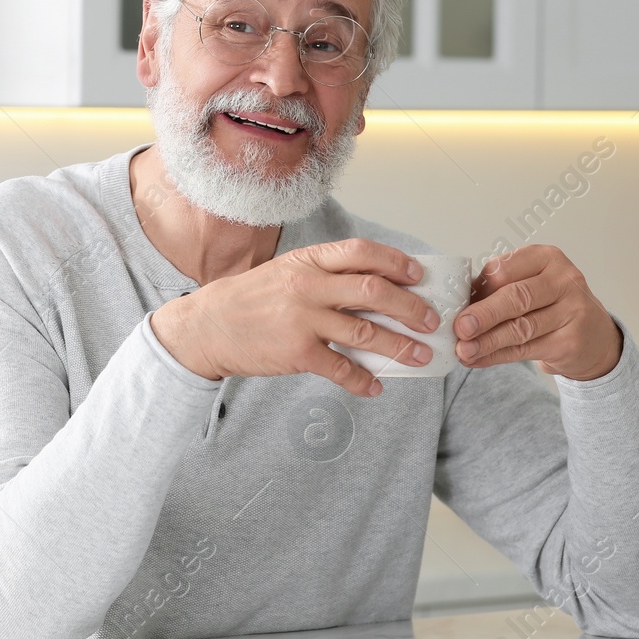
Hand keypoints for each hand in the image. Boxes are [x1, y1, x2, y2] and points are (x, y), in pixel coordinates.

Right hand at [150, 238, 437, 396]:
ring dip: (400, 346)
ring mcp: (303, 319)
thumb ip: (324, 275)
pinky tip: (375, 385)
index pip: (362, 252)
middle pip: (375, 291)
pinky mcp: (296, 352)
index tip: (419, 275)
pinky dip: (363, 380)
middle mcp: (308, 286)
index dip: (396, 262)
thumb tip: (375, 287)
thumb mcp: (286, 272)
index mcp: (308, 261)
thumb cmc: (250, 299)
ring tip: (419, 356)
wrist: (207, 326)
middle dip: (411, 307)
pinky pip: (341, 368)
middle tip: (431, 321)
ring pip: (366, 332)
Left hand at [453, 245, 623, 380]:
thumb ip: (496, 289)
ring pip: (520, 328)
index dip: (478, 289)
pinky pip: (525, 350)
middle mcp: (564, 281)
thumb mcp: (529, 284)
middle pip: (516, 297)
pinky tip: (477, 359)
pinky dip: (496, 356)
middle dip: (483, 315)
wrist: (593, 336)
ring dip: (486, 341)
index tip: (456, 304)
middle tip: (459, 327)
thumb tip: (457, 306)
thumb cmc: (550, 304)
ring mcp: (572, 312)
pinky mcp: (570, 342)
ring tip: (463, 350)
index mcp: (546, 258)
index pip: (505, 269)